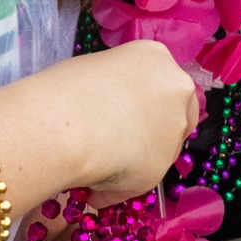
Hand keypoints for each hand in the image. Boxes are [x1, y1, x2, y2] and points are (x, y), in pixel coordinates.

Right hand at [62, 42, 198, 203]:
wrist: (62, 124)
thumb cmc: (67, 89)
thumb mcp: (98, 74)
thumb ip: (120, 90)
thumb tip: (110, 123)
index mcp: (156, 56)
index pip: (164, 81)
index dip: (147, 102)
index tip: (129, 115)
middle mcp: (176, 86)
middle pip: (178, 112)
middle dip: (156, 130)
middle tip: (123, 142)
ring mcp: (175, 125)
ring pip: (164, 147)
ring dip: (139, 158)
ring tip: (98, 163)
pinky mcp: (166, 164)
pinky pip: (144, 179)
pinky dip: (122, 185)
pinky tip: (94, 183)